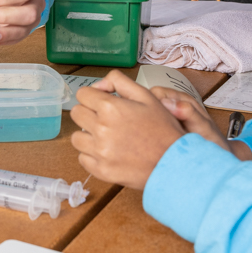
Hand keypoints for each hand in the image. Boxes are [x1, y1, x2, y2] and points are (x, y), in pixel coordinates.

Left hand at [71, 70, 238, 188]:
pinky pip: (82, 158)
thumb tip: (101, 84)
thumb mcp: (147, 97)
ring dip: (88, 135)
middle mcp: (101, 129)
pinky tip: (109, 152)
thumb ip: (120, 82)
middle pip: (76, 113)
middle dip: (89, 113)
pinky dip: (92, 155)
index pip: (82, 94)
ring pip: (76, 137)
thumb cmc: (164, 129)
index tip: (101, 101)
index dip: (92, 96)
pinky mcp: (101, 170)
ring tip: (107, 137)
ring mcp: (100, 151)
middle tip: (105, 119)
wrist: (175, 163)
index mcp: (111, 108)